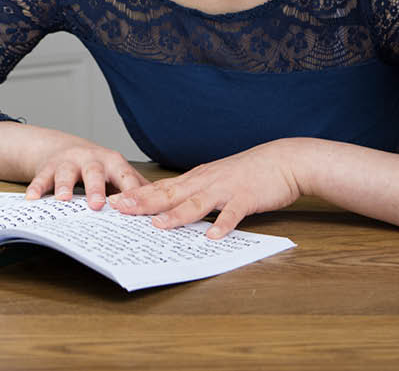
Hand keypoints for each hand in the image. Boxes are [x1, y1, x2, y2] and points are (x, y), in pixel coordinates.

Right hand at [25, 144, 147, 209]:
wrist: (65, 149)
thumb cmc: (98, 167)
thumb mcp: (119, 173)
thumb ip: (137, 188)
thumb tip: (163, 208)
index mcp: (113, 163)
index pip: (126, 177)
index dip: (131, 192)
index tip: (136, 209)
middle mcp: (91, 160)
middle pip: (94, 172)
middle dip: (95, 189)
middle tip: (97, 206)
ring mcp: (68, 162)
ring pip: (66, 173)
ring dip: (65, 186)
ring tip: (64, 200)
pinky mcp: (49, 167)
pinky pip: (41, 177)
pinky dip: (36, 188)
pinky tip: (32, 199)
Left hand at [106, 140, 301, 237]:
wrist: (284, 161)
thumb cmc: (250, 173)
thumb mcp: (217, 179)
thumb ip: (196, 192)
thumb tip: (172, 208)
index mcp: (197, 178)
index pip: (161, 187)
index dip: (137, 195)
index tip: (114, 201)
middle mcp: (206, 181)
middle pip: (170, 193)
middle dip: (143, 202)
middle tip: (119, 209)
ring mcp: (226, 189)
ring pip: (197, 203)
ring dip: (177, 215)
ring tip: (158, 225)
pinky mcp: (247, 197)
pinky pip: (233, 213)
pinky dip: (222, 225)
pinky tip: (212, 236)